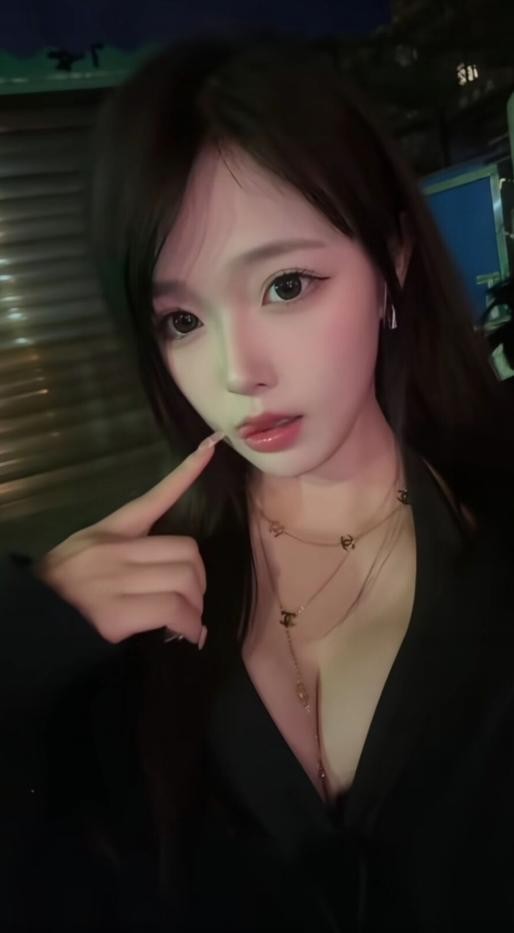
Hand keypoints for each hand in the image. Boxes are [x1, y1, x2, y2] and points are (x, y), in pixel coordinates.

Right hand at [34, 437, 221, 647]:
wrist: (29, 623)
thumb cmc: (60, 591)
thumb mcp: (85, 552)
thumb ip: (124, 552)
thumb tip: (167, 570)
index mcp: (109, 532)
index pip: (153, 498)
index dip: (186, 473)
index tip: (210, 449)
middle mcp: (115, 551)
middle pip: (186, 550)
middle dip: (199, 578)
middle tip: (192, 599)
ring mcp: (115, 580)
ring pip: (184, 580)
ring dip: (196, 605)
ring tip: (189, 621)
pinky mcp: (116, 612)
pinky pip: (173, 610)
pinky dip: (189, 625)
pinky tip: (187, 634)